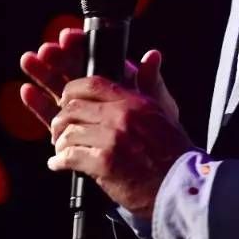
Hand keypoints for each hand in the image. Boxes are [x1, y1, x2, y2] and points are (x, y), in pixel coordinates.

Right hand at [20, 28, 179, 126]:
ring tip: (29, 60)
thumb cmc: (157, 132)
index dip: (80, 45)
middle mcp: (95, 95)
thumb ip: (150, 82)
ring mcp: (80, 112)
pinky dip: (39, 104)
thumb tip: (153, 55)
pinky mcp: (68, 131)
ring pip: (58, 89)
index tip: (68, 36)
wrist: (148, 165)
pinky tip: (27, 91)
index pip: (95, 58)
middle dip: (58, 58)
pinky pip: (51, 115)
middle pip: (72, 70)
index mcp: (115, 81)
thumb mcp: (157, 105)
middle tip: (47, 50)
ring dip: (43, 74)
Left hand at [46, 75, 195, 219]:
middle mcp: (122, 115)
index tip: (66, 102)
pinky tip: (58, 164)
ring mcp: (113, 138)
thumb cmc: (172, 150)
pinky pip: (69, 156)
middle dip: (60, 121)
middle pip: (73, 107)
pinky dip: (59, 162)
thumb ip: (150, 83)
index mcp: (134, 101)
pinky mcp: (105, 162)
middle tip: (59, 132)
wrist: (180, 184)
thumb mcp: (163, 111)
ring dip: (60, 144)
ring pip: (68, 132)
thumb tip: (151, 55)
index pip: (91, 83)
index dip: (71, 91)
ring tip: (61, 151)